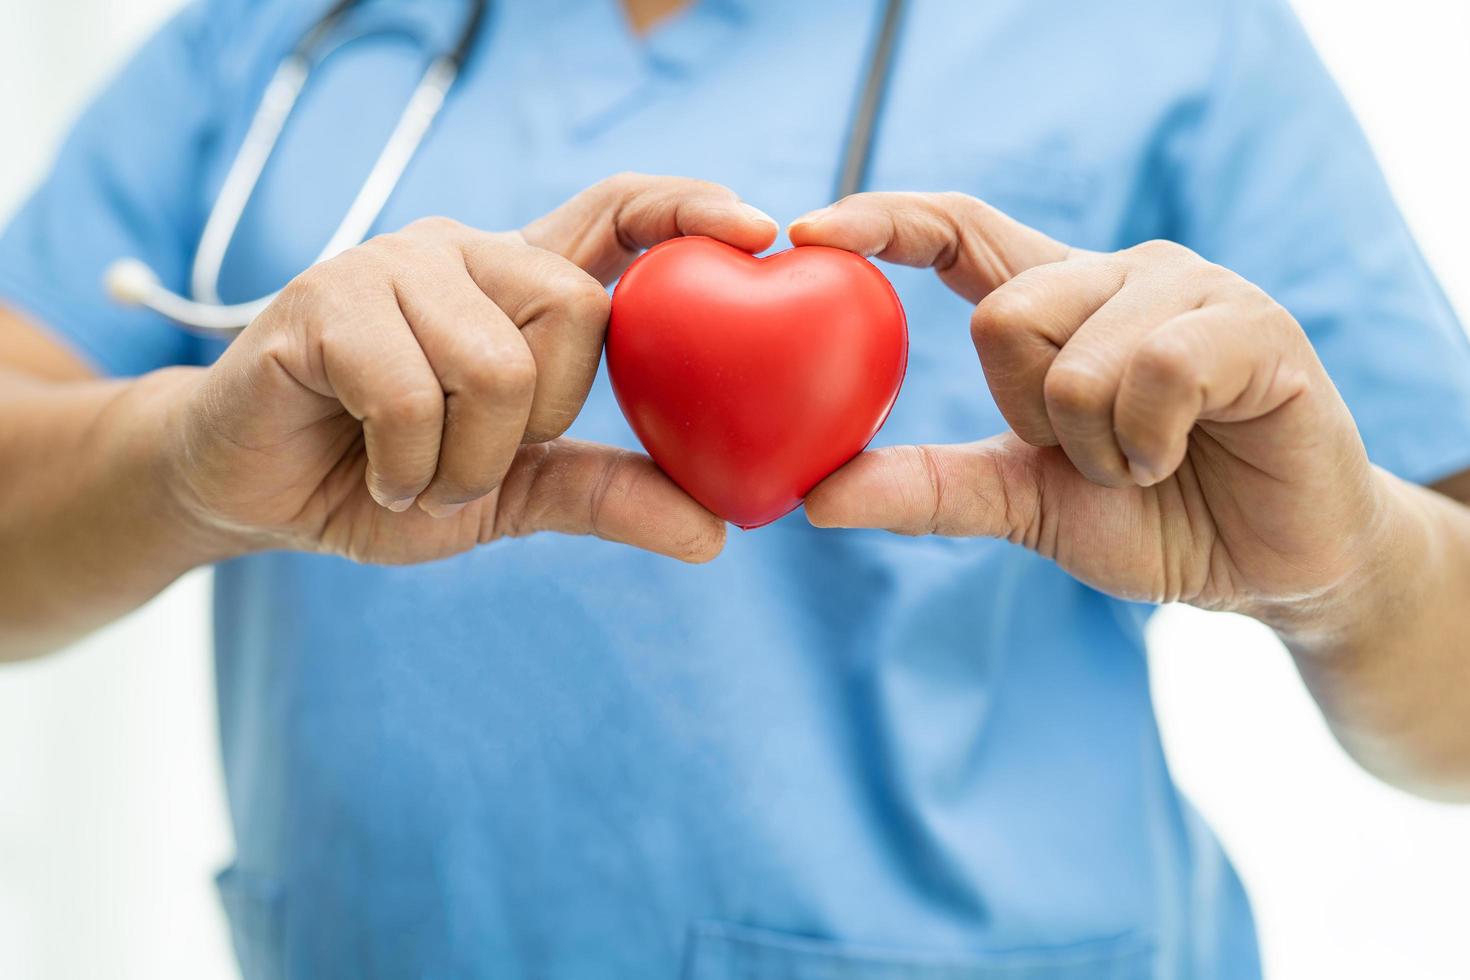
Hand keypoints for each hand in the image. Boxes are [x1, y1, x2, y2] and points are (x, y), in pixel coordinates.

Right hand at [166, 174, 777, 564]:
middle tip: (478, 459)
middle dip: (541, 418)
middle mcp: (461, 252)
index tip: (760, 230)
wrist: (252, 492)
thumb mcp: (513, 492)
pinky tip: (373, 472)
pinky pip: (407, 392)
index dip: (687, 207)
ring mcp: (387, 267)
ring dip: (464, 461)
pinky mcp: (319, 302)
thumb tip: (715, 535)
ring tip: (417, 474)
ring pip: (495, 363)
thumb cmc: (386, 476)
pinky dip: (404, 465)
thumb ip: (605, 493)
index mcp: (517, 282)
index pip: (617, 210)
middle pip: (575, 307)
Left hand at [790, 193, 1384, 623]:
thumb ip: (929, 491)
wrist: (1270, 566)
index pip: (959, 230)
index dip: (886, 219)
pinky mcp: (1253, 325)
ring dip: (1098, 447)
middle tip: (1090, 455)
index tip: (806, 233)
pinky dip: (1150, 443)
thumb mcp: (1023, 505)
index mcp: (1058, 301)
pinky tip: (1183, 456)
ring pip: (1075, 357)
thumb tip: (814, 497)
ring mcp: (1191, 289)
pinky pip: (1157, 368)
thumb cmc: (1152, 519)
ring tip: (1147, 462)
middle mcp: (1119, 274)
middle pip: (1003, 317)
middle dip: (1029, 419)